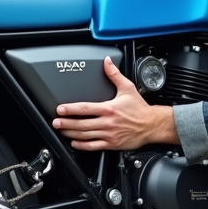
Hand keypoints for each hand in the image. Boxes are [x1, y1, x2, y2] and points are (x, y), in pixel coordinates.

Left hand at [53, 57, 177, 150]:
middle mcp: (107, 122)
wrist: (152, 125)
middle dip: (66, 123)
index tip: (60, 109)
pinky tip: (75, 142)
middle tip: (55, 122)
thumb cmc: (140, 109)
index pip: (84, 108)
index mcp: (109, 108)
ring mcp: (108, 134)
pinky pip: (94, 146)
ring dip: (71, 134)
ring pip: (85, 135)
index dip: (70, 109)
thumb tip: (107, 62)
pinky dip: (82, 145)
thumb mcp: (127, 88)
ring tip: (61, 131)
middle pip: (81, 124)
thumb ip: (114, 74)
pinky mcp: (112, 144)